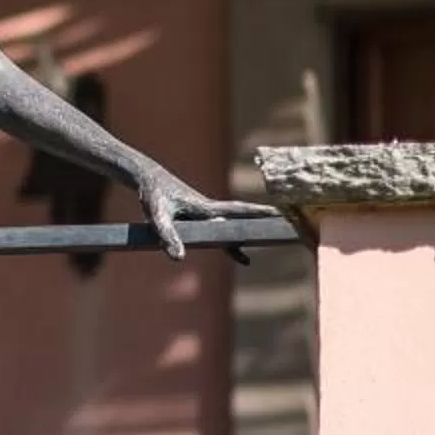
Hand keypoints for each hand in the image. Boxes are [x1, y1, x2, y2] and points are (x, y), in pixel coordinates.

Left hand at [137, 173, 270, 259]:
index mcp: (205, 208)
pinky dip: (232, 244)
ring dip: (250, 238)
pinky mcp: (199, 217)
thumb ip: (167, 236)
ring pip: (234, 227)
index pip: (238, 212)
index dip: (258, 214)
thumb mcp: (157, 216)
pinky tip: (242, 257)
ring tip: (275, 254)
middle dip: (263, 222)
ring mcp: (206, 213)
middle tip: (288, 226)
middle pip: (242, 218)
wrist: (147, 177)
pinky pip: (221, 232)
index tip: (282, 215)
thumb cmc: (151, 194)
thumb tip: (179, 258)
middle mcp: (210, 210)